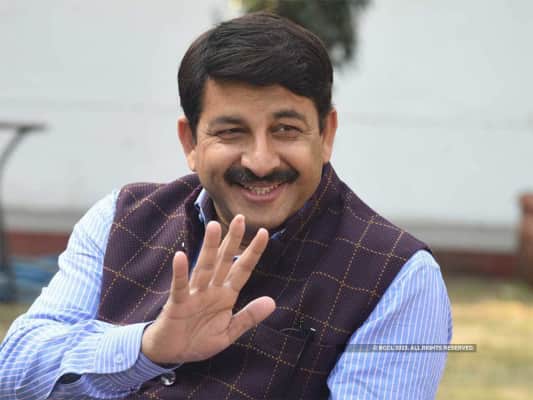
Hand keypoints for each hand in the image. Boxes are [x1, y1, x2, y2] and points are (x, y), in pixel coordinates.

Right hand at [141, 215, 274, 364]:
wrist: (172, 354)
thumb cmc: (199, 340)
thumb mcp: (229, 332)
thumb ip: (249, 317)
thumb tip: (272, 302)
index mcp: (226, 295)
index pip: (243, 269)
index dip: (253, 252)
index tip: (263, 232)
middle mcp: (212, 289)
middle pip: (224, 260)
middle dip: (232, 240)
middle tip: (240, 218)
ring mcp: (195, 294)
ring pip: (204, 267)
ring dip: (209, 248)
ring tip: (214, 227)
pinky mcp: (178, 303)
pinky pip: (180, 286)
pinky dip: (180, 272)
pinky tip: (181, 256)